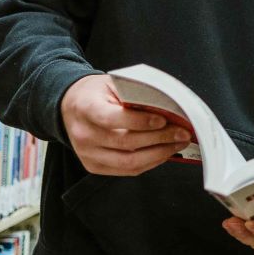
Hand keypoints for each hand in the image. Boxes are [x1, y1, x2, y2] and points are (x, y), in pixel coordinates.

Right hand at [60, 74, 190, 175]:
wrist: (70, 106)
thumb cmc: (97, 93)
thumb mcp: (113, 84)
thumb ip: (135, 94)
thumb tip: (168, 107)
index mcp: (85, 108)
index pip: (112, 119)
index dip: (139, 121)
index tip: (163, 120)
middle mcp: (83, 134)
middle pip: (126, 143)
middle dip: (160, 139)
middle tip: (182, 132)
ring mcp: (87, 154)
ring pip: (128, 162)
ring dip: (159, 154)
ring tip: (178, 144)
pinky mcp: (94, 167)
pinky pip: (127, 170)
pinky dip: (150, 162)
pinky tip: (164, 152)